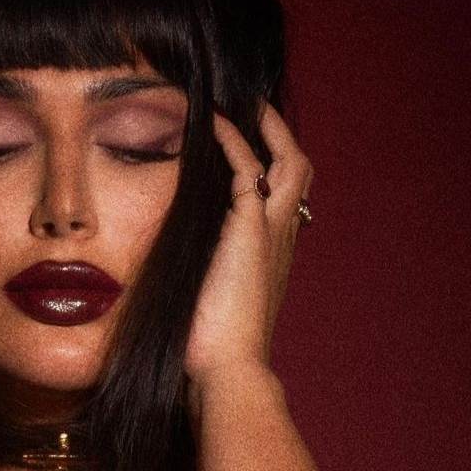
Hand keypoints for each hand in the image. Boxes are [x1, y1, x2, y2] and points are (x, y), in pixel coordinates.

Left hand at [182, 101, 312, 385]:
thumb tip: (170, 267)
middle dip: (281, 137)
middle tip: (257, 111)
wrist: (228, 367)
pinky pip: (248, 168)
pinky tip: (213, 123)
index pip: (283, 198)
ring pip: (290, 163)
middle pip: (300, 172)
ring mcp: (270, 231)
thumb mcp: (211, 300)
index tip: (251, 149)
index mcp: (274, 254)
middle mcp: (281, 237)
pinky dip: (232, 140)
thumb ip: (203, 274)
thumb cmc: (213, 346)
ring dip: (268, 128)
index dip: (273, 169)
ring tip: (244, 103)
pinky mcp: (250, 228)